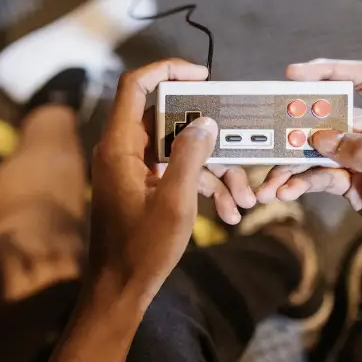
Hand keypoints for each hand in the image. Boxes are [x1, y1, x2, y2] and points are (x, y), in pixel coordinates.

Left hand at [90, 59, 218, 324]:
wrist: (118, 290)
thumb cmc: (141, 250)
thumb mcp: (174, 202)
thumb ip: (190, 156)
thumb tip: (205, 121)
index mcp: (119, 147)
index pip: (135, 86)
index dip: (167, 71)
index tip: (203, 76)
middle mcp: (122, 152)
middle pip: (168, 121)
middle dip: (209, 138)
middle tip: (240, 151)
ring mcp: (132, 170)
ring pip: (178, 151)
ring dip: (213, 170)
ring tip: (243, 199)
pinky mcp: (142, 187)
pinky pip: (174, 173)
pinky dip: (201, 187)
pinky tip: (229, 211)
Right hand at [254, 59, 361, 291]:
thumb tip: (323, 138)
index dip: (331, 71)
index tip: (294, 74)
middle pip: (335, 118)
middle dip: (299, 128)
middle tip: (270, 136)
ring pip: (322, 153)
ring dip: (293, 166)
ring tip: (270, 183)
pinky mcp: (359, 189)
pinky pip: (323, 179)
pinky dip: (301, 184)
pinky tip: (284, 193)